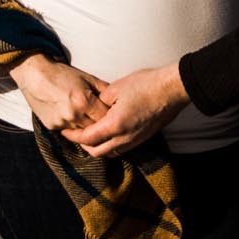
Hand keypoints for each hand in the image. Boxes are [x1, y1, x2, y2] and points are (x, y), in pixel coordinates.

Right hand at [10, 55, 107, 131]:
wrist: (35, 75)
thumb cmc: (62, 74)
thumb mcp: (87, 78)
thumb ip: (104, 90)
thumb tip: (119, 98)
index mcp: (84, 101)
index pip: (105, 118)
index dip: (112, 117)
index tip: (115, 115)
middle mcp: (73, 114)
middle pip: (95, 128)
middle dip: (101, 125)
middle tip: (106, 120)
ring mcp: (61, 122)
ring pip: (82, 133)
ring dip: (87, 127)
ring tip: (88, 117)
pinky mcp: (52, 126)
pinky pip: (68, 130)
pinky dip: (73, 126)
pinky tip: (73, 116)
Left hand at [62, 64, 188, 156]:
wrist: (173, 89)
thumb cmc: (147, 85)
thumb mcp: (116, 88)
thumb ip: (101, 100)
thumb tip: (94, 106)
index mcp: (115, 125)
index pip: (88, 138)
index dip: (74, 136)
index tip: (66, 131)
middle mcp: (125, 137)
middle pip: (97, 152)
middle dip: (83, 145)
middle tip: (76, 135)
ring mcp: (136, 139)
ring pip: (111, 153)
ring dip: (98, 148)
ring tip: (91, 136)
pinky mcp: (144, 137)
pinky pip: (122, 149)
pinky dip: (111, 146)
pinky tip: (109, 136)